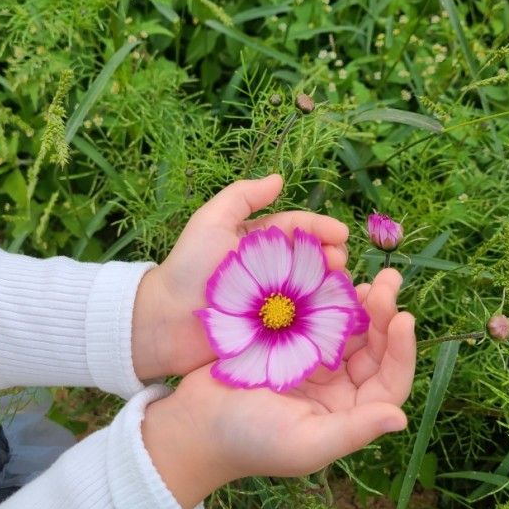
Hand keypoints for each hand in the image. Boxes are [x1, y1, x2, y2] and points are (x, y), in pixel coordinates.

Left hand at [131, 174, 348, 379]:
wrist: (167, 321)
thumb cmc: (188, 268)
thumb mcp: (211, 221)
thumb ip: (242, 197)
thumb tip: (279, 179)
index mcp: (256, 242)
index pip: (296, 228)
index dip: (320, 228)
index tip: (341, 234)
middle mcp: (268, 270)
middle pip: (309, 258)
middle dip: (330, 256)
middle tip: (340, 261)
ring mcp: (272, 301)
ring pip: (311, 287)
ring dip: (330, 283)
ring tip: (341, 283)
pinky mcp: (273, 330)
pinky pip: (303, 318)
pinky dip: (321, 312)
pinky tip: (334, 308)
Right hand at [141, 268, 415, 508]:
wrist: (192, 424)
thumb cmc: (248, 441)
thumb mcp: (305, 443)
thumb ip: (354, 431)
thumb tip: (401, 418)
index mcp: (346, 413)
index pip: (389, 382)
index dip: (402, 352)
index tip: (404, 318)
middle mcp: (336, 388)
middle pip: (373, 349)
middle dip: (384, 315)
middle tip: (387, 280)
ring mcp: (311, 363)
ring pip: (347, 328)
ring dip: (360, 302)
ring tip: (371, 275)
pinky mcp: (286, 343)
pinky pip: (315, 316)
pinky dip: (326, 297)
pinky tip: (332, 276)